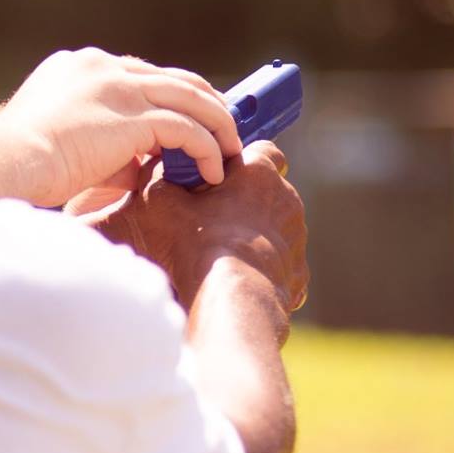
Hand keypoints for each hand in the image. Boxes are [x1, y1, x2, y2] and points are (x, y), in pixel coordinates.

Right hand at [0, 48, 242, 206]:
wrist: (6, 161)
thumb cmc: (20, 162)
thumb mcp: (63, 141)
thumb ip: (104, 143)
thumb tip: (141, 164)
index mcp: (77, 66)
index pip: (138, 73)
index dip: (167, 94)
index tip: (185, 114)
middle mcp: (101, 66)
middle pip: (172, 78)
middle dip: (204, 101)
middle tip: (224, 126)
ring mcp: (119, 86)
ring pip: (190, 97)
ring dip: (217, 124)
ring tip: (230, 149)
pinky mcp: (134, 115)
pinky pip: (188, 129)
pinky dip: (208, 149)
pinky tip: (213, 170)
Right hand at [79, 142, 307, 318]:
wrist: (227, 302)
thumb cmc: (192, 246)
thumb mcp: (157, 200)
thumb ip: (158, 174)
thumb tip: (155, 165)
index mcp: (259, 174)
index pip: (263, 151)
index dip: (240, 162)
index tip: (219, 177)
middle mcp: (287, 202)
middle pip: (267, 192)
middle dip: (243, 201)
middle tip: (208, 218)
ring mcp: (296, 241)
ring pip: (275, 229)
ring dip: (253, 236)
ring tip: (218, 255)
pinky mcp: (297, 275)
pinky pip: (279, 265)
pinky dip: (261, 269)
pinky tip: (234, 280)